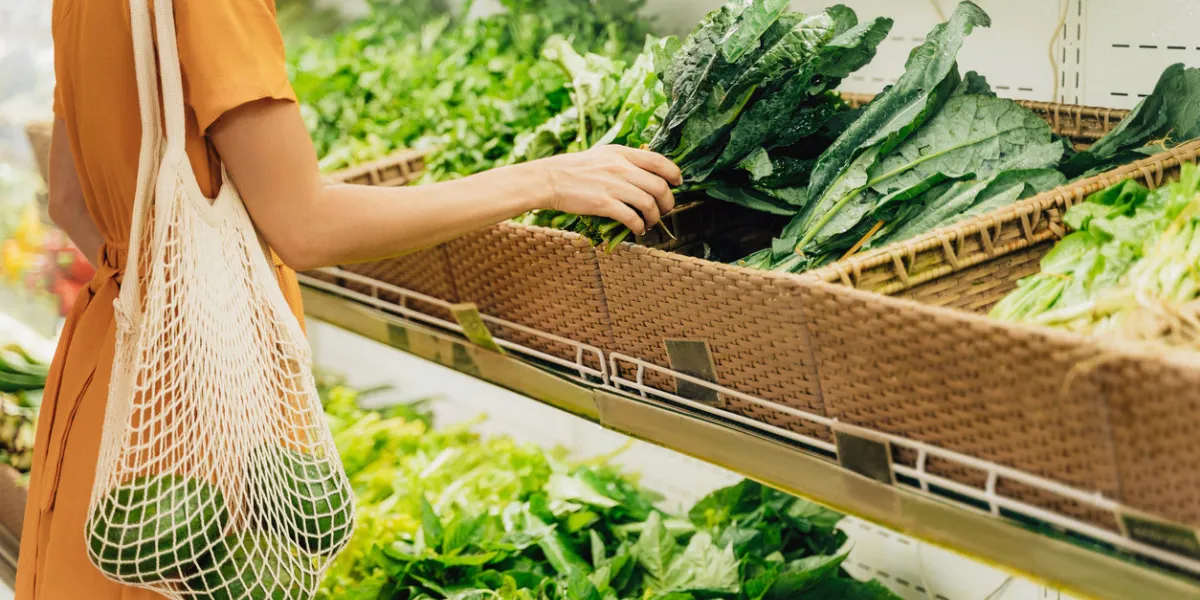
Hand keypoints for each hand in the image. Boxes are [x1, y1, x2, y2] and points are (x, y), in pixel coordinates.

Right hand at [530, 145, 682, 234]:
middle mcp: (621, 168)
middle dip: (668, 202)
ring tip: (650, 223)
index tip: (678, 183)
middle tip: (665, 210)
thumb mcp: (603, 154)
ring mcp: (613, 186)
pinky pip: (632, 218)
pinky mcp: (604, 204)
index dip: (674, 173)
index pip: (659, 161)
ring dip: (655, 217)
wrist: (550, 179)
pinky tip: (637, 230)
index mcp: (622, 153)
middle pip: (659, 186)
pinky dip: (639, 226)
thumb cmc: (575, 168)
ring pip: (649, 204)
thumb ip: (625, 159)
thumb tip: (647, 171)